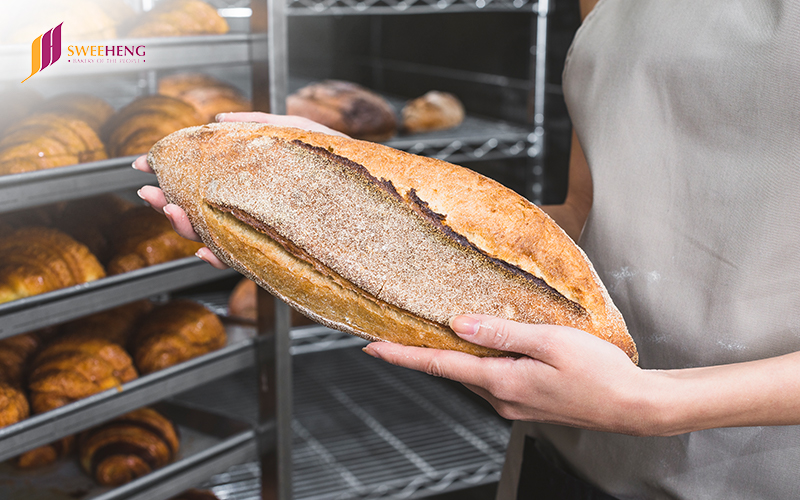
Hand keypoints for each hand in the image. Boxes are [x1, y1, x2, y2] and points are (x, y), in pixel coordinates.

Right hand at [133, 112, 348, 268]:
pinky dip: (224, 257)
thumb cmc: (345, 165)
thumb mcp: (304, 135)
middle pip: (206, 212)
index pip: (207, 185)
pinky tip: (207, 250)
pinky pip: (247, 261)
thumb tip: (222, 120)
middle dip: (172, 204)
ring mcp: (270, 237)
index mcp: (256, 188)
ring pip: (219, 237)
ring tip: (174, 214)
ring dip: (191, 229)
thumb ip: (263, 125)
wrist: (384, 202)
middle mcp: (258, 214)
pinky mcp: (287, 258)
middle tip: (151, 195)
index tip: (143, 166)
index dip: (174, 179)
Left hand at [363, 315, 652, 434]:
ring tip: (438, 332)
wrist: (634, 407)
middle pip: (452, 371)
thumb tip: (459, 325)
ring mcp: (515, 403)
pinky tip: (486, 346)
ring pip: (473, 375)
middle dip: (423, 352)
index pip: (440, 365)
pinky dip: (480, 362)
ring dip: (453, 357)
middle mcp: (502, 398)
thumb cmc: (600, 373)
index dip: (403, 355)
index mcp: (502, 381)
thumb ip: (502, 333)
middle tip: (397, 330)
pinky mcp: (528, 402)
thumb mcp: (550, 343)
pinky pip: (492, 379)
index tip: (372, 347)